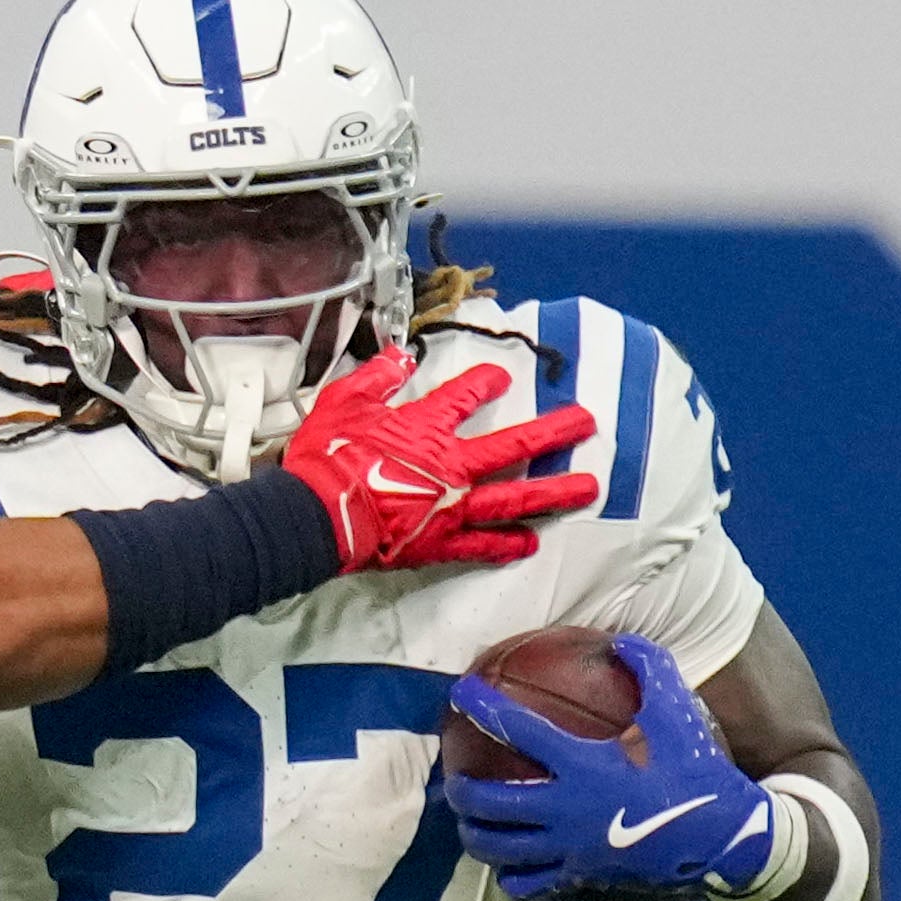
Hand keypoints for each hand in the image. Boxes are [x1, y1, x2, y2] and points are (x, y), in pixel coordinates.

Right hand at [280, 350, 598, 570]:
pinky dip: (507, 545)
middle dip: (554, 432)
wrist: (312, 516)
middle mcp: (452, 465)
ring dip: (554, 491)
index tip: (502, 378)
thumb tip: (401, 355)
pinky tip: (532, 543)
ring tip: (587, 487)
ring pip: (515, 497)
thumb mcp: (343, 402)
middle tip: (587, 423)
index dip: (487, 382)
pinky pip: (482, 544)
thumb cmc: (325, 459)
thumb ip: (377, 376)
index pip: (467, 395)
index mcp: (426, 427)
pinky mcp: (439, 542)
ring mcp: (451, 506)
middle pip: (515, 444)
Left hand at [439, 634, 776, 900]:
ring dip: (474, 834)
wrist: (724, 838)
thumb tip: (617, 638)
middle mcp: (566, 809)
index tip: (459, 693)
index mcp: (584, 764)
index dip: (483, 707)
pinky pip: (526, 883)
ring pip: (497, 848)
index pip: (517, 729)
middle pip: (489, 803)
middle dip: (460, 789)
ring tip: (469, 822)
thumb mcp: (677, 711)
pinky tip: (506, 864)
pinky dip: (508, 874)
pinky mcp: (579, 875)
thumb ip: (648, 668)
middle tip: (453, 777)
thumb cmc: (698, 770)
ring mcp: (569, 848)